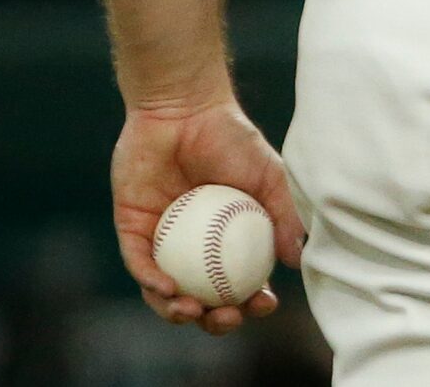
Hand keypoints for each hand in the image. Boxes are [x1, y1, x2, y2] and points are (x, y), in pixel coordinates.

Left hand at [110, 97, 307, 334]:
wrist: (185, 108)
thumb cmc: (231, 138)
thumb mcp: (270, 176)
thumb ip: (285, 215)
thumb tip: (296, 260)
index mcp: (230, 239)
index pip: (243, 283)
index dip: (252, 303)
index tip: (262, 304)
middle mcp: (195, 247)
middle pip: (204, 298)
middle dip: (215, 320)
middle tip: (225, 317)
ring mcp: (162, 240)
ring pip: (167, 291)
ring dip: (178, 312)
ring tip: (192, 310)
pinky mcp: (133, 229)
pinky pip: (140, 262)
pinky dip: (152, 280)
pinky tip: (166, 287)